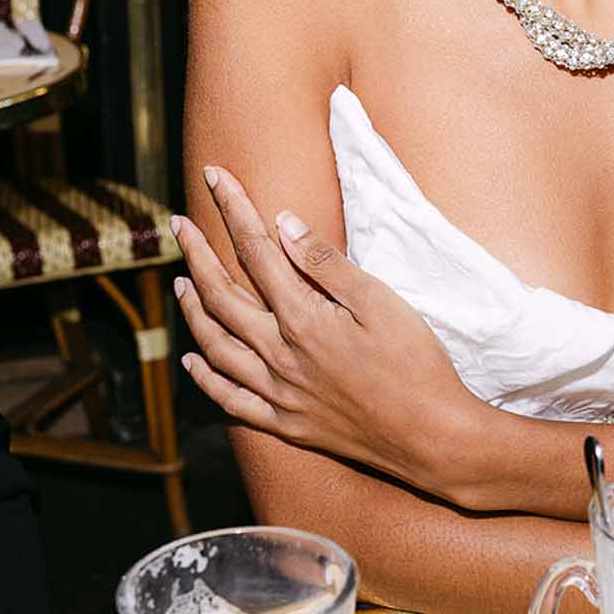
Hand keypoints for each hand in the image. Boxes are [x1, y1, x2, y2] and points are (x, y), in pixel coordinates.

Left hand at [172, 165, 487, 501]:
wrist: (433, 437)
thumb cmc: (416, 363)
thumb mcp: (380, 301)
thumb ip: (326, 263)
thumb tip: (282, 223)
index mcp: (303, 319)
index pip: (257, 251)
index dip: (233, 209)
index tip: (215, 176)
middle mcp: (281, 356)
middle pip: (223, 296)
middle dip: (197, 254)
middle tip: (180, 224)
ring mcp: (280, 393)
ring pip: (217, 347)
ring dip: (193, 311)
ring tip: (181, 283)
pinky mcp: (289, 423)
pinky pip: (231, 400)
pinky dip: (206, 378)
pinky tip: (193, 360)